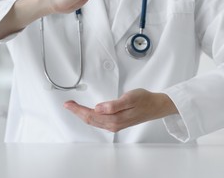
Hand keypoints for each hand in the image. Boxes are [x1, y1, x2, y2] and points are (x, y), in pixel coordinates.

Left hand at [64, 89, 178, 132]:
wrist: (156, 106)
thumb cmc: (144, 100)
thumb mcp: (130, 98)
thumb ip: (113, 105)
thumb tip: (99, 108)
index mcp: (114, 119)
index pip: (91, 115)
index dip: (78, 110)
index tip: (69, 104)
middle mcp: (113, 124)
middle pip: (90, 119)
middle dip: (77, 112)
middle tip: (67, 104)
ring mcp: (115, 124)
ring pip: (93, 121)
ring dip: (82, 114)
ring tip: (73, 107)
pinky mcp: (117, 122)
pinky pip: (99, 121)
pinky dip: (90, 115)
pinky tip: (87, 111)